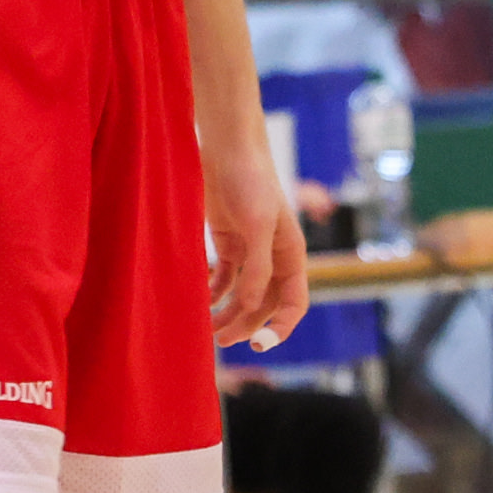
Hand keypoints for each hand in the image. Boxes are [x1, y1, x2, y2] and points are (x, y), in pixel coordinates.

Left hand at [203, 140, 309, 351]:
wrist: (227, 148)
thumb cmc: (250, 181)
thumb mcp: (258, 225)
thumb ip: (258, 267)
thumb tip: (252, 305)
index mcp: (292, 254)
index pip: (294, 303)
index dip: (280, 327)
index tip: (258, 344)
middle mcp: (274, 257)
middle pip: (264, 305)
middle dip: (245, 324)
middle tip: (220, 340)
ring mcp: (250, 251)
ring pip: (241, 296)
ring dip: (227, 314)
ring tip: (205, 328)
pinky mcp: (228, 243)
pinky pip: (222, 279)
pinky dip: (212, 292)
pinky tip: (199, 299)